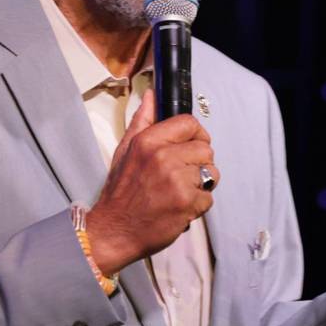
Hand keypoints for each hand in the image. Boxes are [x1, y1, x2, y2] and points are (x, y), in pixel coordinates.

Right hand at [86, 89, 219, 274]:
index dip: (196, 134)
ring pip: (211, 173)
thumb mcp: (125, 150)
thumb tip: (152, 95)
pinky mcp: (187, 203)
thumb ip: (142, 121)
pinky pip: (209, 198)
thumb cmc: (120, 192)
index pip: (190, 123)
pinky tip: (179, 207)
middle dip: (199, 163)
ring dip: (201, 184)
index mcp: (149, 141)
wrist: (114, 230)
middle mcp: (164, 157)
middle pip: (206, 149)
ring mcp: (177, 181)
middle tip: (182, 176)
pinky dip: (198, 205)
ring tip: (180, 191)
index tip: (192, 145)